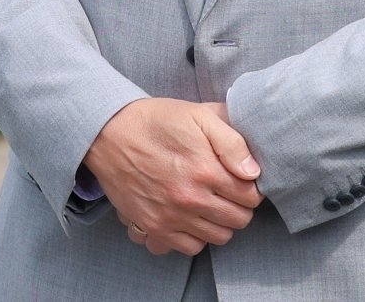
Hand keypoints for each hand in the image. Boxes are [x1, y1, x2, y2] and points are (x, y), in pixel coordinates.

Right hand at [85, 98, 262, 256]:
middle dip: (240, 206)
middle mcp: (190, 199)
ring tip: (212, 204)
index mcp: (205, 170)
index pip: (251, 197)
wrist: (110, 134)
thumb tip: (253, 171)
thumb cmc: (157, 122)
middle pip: (238, 220)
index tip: (244, 181)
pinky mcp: (153, 228)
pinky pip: (189, 248)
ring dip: (220, 222)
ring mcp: (171, 217)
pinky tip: (192, 218)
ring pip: (218, 237)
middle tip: (230, 192)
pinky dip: (196, 237)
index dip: (252, 188)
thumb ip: (232, 142)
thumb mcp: (199, 116)